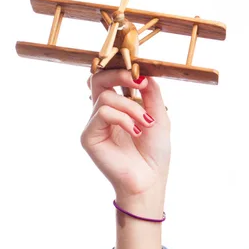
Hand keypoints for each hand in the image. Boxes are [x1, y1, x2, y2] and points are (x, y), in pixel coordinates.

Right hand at [80, 69, 170, 198]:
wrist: (150, 179)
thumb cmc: (155, 153)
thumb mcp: (159, 118)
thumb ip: (152, 95)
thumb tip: (144, 72)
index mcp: (119, 106)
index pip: (109, 78)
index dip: (121, 69)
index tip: (142, 74)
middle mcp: (103, 112)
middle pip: (98, 78)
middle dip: (120, 74)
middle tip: (140, 82)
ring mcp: (95, 124)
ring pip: (105, 96)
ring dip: (132, 107)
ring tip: (146, 124)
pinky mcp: (89, 136)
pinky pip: (103, 113)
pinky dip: (124, 119)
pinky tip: (136, 132)